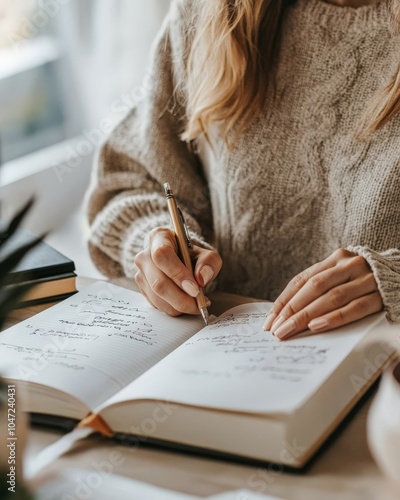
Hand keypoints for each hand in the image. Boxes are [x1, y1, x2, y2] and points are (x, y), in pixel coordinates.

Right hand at [134, 227, 221, 316]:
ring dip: (179, 306)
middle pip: (158, 282)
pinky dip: (174, 309)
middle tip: (199, 304)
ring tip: (196, 304)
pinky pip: (157, 305)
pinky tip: (185, 303)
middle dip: (181, 298)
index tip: (195, 289)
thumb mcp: (206, 254)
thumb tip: (201, 278)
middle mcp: (144, 255)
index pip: (162, 255)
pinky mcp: (142, 289)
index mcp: (159, 238)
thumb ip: (209, 262)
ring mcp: (140, 273)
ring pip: (157, 297)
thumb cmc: (191, 255)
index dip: (178, 274)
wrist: (179, 259)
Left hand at [263, 248, 382, 339]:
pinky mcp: (382, 294)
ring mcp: (366, 278)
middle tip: (276, 330)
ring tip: (290, 331)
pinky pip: (355, 307)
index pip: (302, 280)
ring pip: (331, 297)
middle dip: (291, 310)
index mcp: (335, 259)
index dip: (284, 300)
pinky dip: (334, 317)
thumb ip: (321, 287)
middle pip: (313, 287)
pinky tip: (317, 326)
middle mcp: (349, 265)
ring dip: (307, 316)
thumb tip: (288, 313)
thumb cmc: (364, 280)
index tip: (270, 320)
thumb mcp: (342, 276)